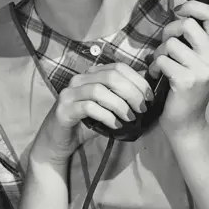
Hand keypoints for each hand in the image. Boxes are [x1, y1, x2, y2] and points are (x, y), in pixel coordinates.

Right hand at [33, 63, 153, 165]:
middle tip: (142, 108)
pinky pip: (88, 107)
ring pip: (99, 90)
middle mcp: (79, 79)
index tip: (149, 97)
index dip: (137, 80)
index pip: (118, 67)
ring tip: (130, 118)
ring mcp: (69, 93)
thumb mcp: (108, 106)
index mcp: (91, 74)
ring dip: (120, 104)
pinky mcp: (64, 109)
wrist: (58, 141)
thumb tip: (147, 87)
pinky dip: (106, 116)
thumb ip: (122, 95)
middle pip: (110, 76)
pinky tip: (116, 125)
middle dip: (131, 92)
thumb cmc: (86, 123)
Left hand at [148, 0, 208, 140]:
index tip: (178, 12)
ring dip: (159, 52)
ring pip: (170, 43)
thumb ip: (196, 39)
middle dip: (168, 31)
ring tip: (161, 65)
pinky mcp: (186, 81)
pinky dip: (154, 67)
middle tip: (165, 46)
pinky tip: (157, 76)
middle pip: (187, 24)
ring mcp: (203, 70)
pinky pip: (161, 60)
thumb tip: (180, 10)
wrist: (188, 123)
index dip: (192, 6)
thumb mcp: (200, 61)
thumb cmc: (189, 88)